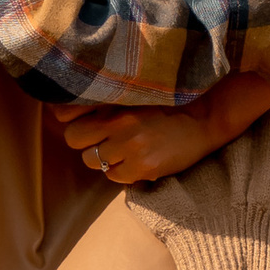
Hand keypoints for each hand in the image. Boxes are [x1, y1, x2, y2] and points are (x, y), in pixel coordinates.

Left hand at [50, 101, 233, 188]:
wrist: (203, 119)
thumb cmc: (167, 104)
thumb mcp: (134, 92)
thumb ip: (105, 99)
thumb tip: (66, 111)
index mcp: (113, 98)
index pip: (65, 111)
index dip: (68, 118)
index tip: (79, 120)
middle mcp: (117, 120)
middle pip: (73, 138)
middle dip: (84, 141)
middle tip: (101, 139)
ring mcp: (129, 144)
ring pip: (92, 159)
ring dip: (103, 158)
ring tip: (121, 151)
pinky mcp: (142, 165)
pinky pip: (114, 176)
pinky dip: (122, 172)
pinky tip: (137, 161)